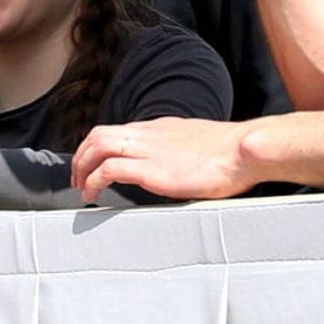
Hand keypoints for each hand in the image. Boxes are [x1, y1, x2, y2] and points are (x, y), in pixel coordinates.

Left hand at [71, 117, 258, 202]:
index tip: (94, 164)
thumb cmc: (232, 153)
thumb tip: (181, 165)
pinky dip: (94, 181)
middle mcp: (149, 134)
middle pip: (99, 134)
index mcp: (160, 128)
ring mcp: (149, 150)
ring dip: (82, 166)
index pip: (118, 130)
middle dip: (81, 155)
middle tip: (78, 178)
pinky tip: (93, 195)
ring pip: (98, 146)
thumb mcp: (200, 145)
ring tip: (80, 187)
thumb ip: (182, 152)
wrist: (244, 151)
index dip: (99, 147)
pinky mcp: (152, 170)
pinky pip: (109, 170)